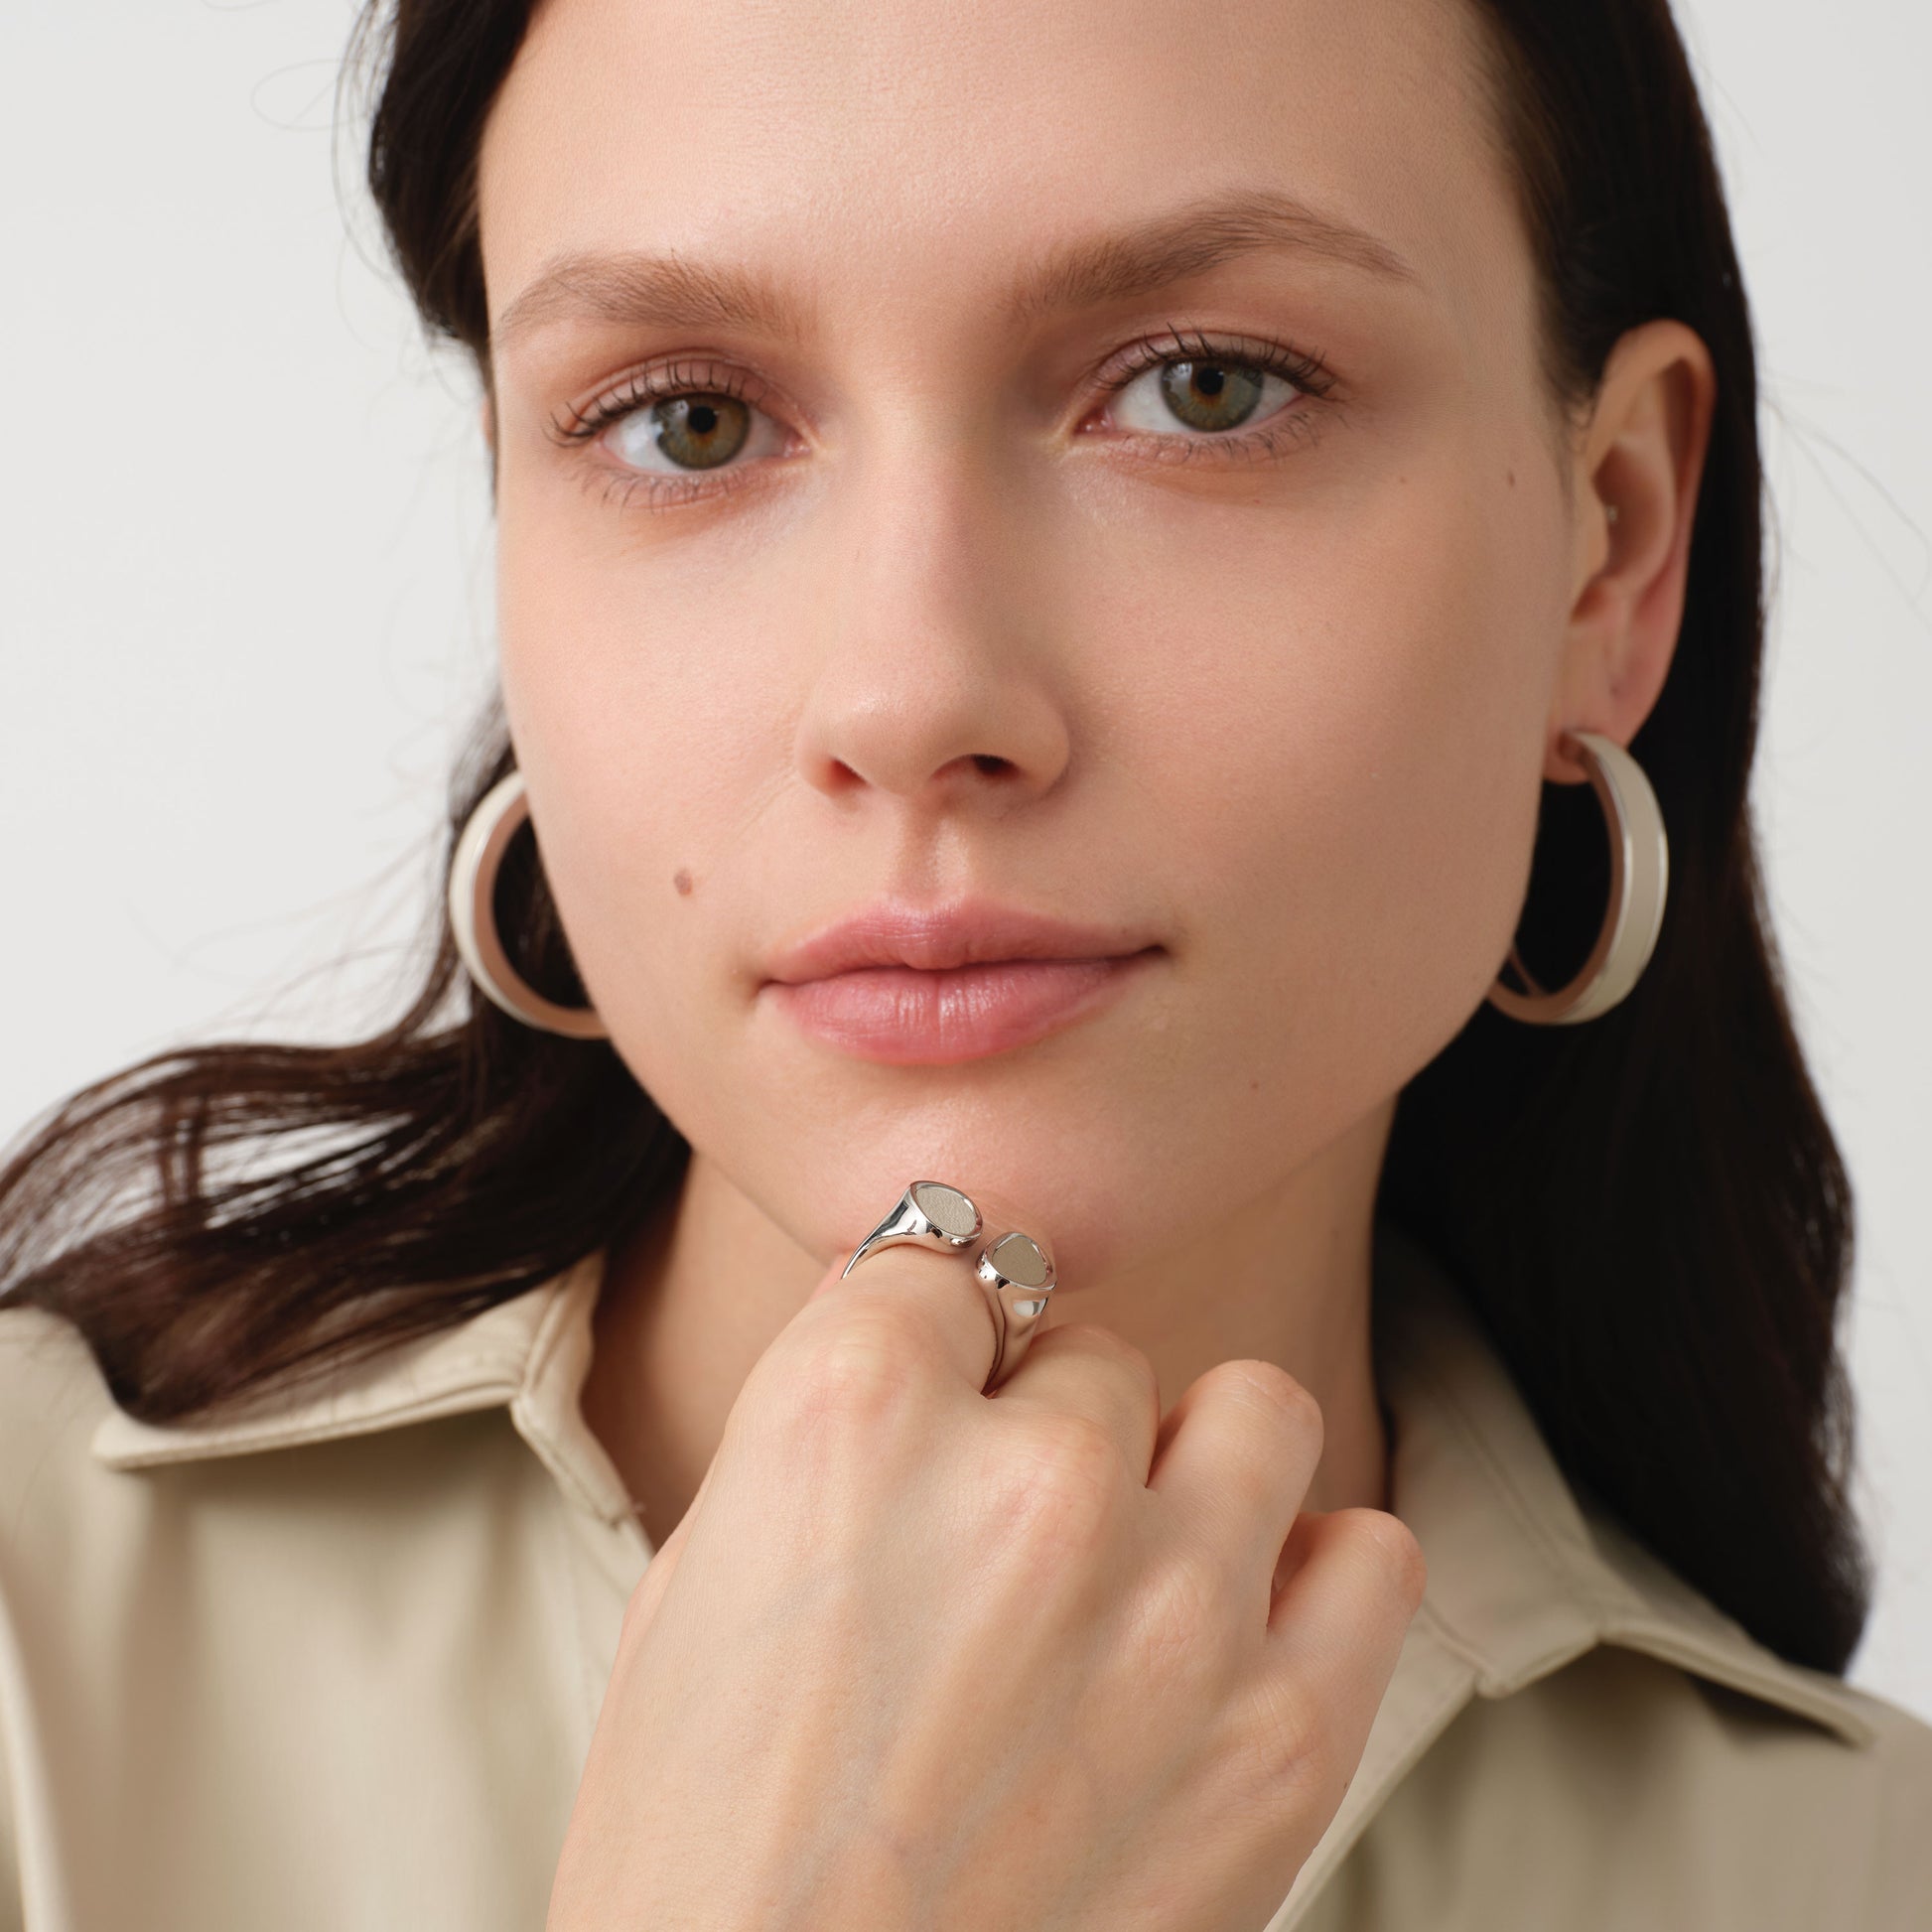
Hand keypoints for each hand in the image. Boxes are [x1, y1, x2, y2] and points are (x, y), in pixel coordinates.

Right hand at [545, 1228, 1425, 1931]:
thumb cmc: (707, 1845)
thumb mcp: (701, 1569)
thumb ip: (843, 1413)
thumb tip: (946, 1324)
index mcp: (855, 1415)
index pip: (949, 1255)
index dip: (931, 1342)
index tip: (931, 1407)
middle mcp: (1034, 1481)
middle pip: (1093, 1350)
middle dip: (1044, 1427)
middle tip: (993, 1551)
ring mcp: (1175, 1606)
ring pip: (1247, 1411)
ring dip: (1181, 1472)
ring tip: (1119, 1574)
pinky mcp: (1282, 1735)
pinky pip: (1368, 1549)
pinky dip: (1303, 1574)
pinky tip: (1218, 1638)